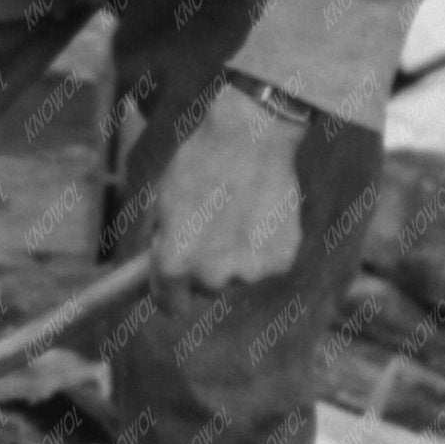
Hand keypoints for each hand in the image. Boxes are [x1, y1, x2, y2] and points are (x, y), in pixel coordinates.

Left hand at [153, 85, 306, 289]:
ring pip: (238, 275)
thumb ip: (165, 241)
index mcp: (175, 264)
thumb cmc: (200, 164)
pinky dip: (264, 245)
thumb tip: (163, 261)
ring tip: (238, 212)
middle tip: (211, 228)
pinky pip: (266, 262)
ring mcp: (250, 271)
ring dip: (236, 255)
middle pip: (206, 288)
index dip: (171, 293)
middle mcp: (212, 277)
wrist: (250, 138)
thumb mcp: (163, 202)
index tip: (175, 285)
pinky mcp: (281, 261)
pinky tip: (261, 212)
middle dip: (205, 267)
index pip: (170, 305)